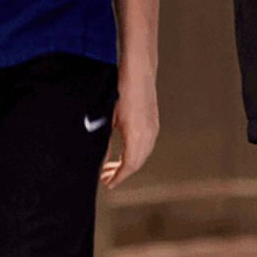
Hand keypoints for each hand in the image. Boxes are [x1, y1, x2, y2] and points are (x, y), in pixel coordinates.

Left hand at [100, 69, 159, 188]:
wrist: (138, 72)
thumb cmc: (120, 92)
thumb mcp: (108, 118)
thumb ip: (105, 141)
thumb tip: (102, 160)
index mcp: (136, 135)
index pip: (129, 166)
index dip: (118, 177)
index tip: (108, 184)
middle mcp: (149, 134)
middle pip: (137, 163)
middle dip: (121, 173)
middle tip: (105, 177)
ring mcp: (153, 128)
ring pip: (142, 155)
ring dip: (128, 164)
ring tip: (111, 167)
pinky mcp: (154, 122)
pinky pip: (146, 146)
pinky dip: (135, 154)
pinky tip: (123, 153)